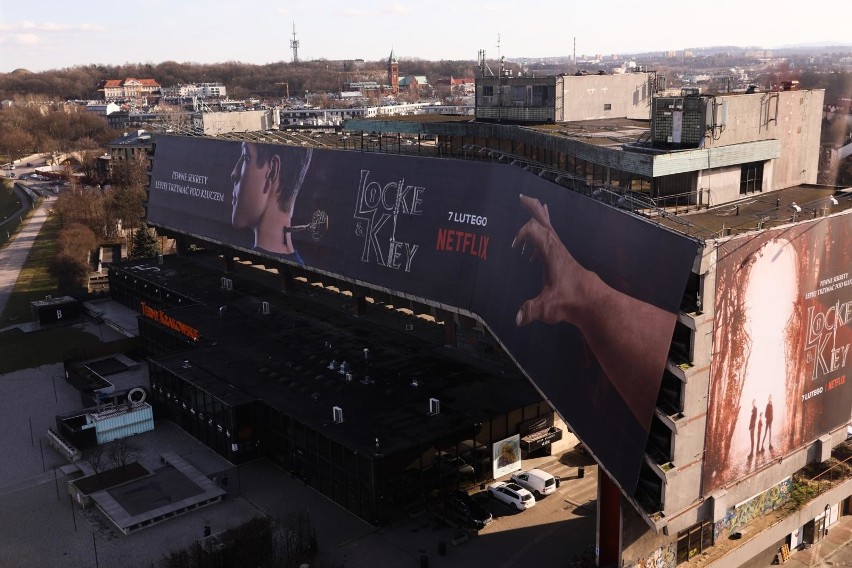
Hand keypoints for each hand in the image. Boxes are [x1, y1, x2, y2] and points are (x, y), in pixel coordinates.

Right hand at [512, 194, 584, 326]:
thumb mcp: (546, 307)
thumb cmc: (571, 300)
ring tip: (534, 208)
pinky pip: (552, 239)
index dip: (520, 234)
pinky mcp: (563, 259)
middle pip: (543, 220)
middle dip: (532, 207)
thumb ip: (530, 310)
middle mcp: (556, 247)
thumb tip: (517, 319)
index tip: (514, 247)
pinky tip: (537, 245)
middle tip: (522, 197)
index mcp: (550, 251)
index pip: (532, 229)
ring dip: (540, 218)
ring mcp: (561, 252)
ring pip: (549, 228)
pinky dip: (543, 234)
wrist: (593, 303)